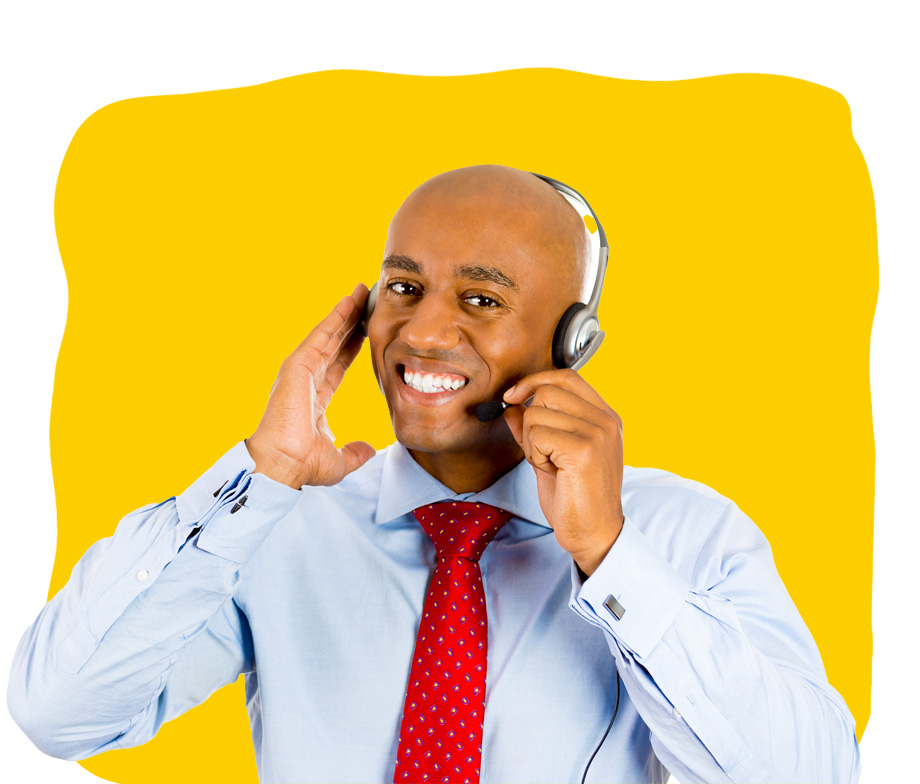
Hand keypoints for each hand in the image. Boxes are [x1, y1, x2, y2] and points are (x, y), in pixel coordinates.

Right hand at [245, 284, 375, 488]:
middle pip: (334, 344)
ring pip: (328, 335)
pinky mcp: (296, 366)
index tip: (368, 332)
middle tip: (368, 302)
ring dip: (345, 313)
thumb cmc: (302, 465)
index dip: (353, 347)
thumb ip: (355, 453)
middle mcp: (307, 381)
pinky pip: (320, 336)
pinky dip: (334, 317)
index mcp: (315, 399)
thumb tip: (368, 450)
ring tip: (362, 292)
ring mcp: (300, 371)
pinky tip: (348, 302)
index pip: (339, 366)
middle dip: (351, 323)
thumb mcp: (338, 461)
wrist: (282, 465)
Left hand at [502, 369, 623, 575]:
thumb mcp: (552, 455)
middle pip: (548, 391)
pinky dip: (534, 454)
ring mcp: (597, 433)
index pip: (566, 376)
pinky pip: (537, 434)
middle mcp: (606, 420)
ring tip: (550, 465)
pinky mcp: (583, 450)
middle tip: (541, 450)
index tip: (514, 396)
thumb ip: (535, 427)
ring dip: (532, 442)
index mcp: (605, 417)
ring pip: (537, 413)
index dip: (535, 381)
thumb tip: (512, 406)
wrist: (595, 534)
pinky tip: (552, 471)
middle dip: (531, 420)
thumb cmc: (577, 498)